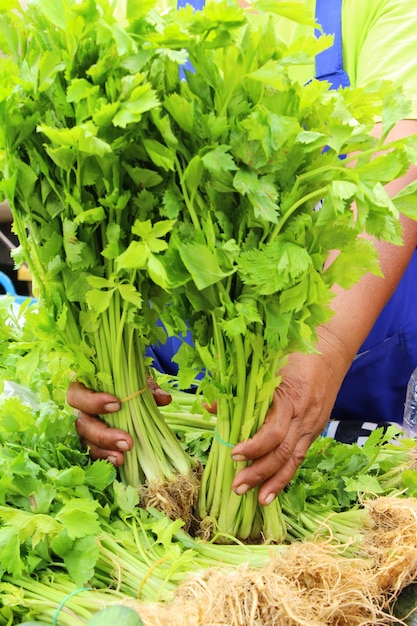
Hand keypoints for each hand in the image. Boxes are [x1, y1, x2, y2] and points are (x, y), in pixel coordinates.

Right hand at [67, 378, 171, 465]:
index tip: (117, 404)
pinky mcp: (92, 442)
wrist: (126, 390)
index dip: (93, 401)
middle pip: (82, 424)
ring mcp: (84, 428)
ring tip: (122, 458)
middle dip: (104, 435)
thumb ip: (148, 389)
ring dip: (104, 451)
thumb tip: (164, 399)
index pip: (77, 395)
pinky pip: (94, 453)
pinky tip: (120, 462)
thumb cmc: (125, 384)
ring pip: (86, 442)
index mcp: (83, 388)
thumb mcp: (136, 382)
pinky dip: (106, 458)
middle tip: (127, 441)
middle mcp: (79, 410)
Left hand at [230, 327, 353, 505]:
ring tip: (258, 501)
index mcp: (290, 397)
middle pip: (283, 452)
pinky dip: (287, 475)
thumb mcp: (265, 364)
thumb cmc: (292, 352)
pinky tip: (274, 490)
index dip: (253, 446)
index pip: (273, 432)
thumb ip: (239, 387)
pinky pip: (300, 456)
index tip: (233, 454)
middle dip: (259, 472)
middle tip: (237, 487)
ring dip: (275, 482)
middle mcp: (304, 416)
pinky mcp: (315, 428)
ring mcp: (312, 424)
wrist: (330, 348)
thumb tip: (211, 408)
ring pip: (294, 460)